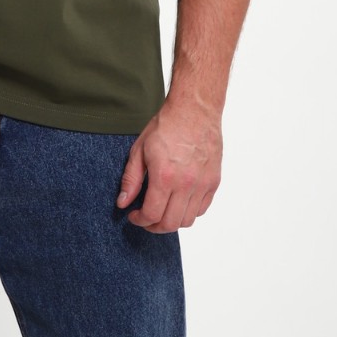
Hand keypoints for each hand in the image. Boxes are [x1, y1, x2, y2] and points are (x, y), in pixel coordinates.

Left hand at [116, 99, 222, 231]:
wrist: (194, 110)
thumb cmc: (167, 125)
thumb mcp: (140, 149)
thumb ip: (131, 179)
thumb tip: (123, 202)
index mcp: (164, 176)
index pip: (152, 214)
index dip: (139, 220)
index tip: (134, 215)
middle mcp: (186, 184)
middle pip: (170, 224)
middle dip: (154, 226)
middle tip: (146, 218)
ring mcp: (202, 184)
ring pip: (188, 220)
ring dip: (172, 221)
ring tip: (162, 210)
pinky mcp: (214, 181)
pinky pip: (202, 209)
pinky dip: (189, 212)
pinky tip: (178, 201)